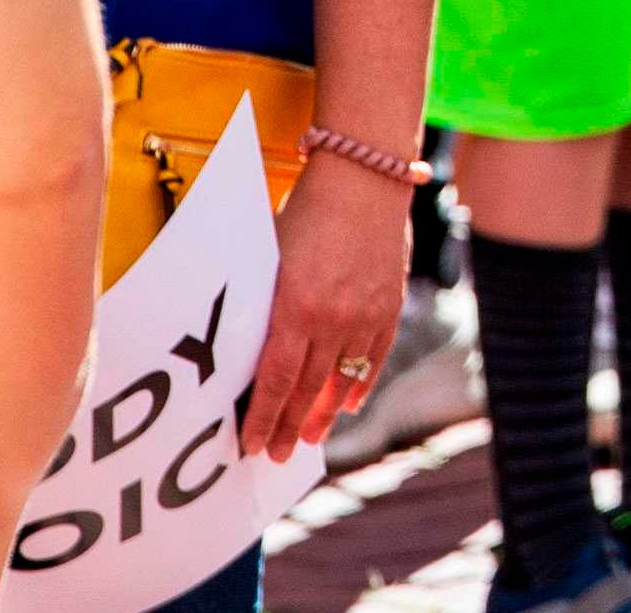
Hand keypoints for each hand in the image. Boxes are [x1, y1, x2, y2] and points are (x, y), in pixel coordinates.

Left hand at [239, 147, 408, 463]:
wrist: (364, 174)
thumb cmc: (306, 206)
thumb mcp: (270, 252)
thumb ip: (262, 298)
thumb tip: (241, 337)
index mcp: (294, 306)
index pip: (273, 380)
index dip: (262, 418)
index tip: (250, 445)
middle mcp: (331, 319)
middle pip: (305, 389)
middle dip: (288, 427)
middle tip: (275, 456)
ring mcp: (365, 315)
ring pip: (340, 381)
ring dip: (322, 415)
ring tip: (309, 439)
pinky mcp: (389, 305)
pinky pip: (372, 358)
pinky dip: (358, 385)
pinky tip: (346, 403)